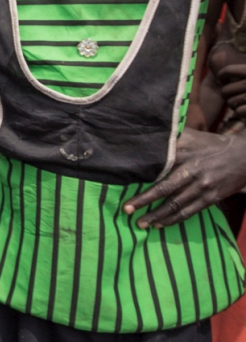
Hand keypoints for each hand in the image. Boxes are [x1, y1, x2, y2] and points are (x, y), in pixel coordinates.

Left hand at [124, 128, 245, 227]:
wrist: (244, 156)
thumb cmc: (212, 145)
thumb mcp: (192, 136)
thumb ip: (171, 138)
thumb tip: (146, 136)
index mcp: (185, 154)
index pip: (159, 167)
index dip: (142, 177)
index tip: (126, 184)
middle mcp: (192, 171)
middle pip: (164, 189)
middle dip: (144, 201)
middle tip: (127, 210)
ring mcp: (202, 186)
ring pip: (176, 204)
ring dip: (157, 215)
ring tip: (141, 223)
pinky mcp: (211, 198)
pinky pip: (189, 212)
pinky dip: (174, 219)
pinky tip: (160, 224)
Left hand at [210, 39, 245, 119]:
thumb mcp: (244, 58)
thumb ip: (233, 39)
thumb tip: (218, 23)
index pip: (228, 71)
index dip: (223, 74)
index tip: (223, 76)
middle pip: (226, 91)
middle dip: (225, 91)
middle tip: (227, 90)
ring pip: (230, 102)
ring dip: (231, 102)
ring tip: (235, 99)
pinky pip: (239, 112)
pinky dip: (239, 111)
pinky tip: (243, 108)